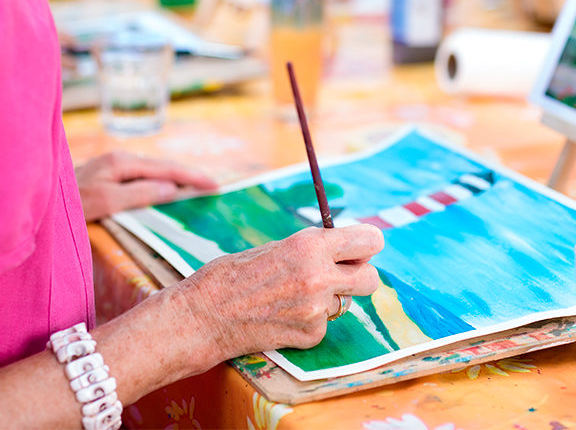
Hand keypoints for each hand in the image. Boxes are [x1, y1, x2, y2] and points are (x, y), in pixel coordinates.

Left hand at [76, 151, 216, 220]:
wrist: (34, 205)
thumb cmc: (66, 205)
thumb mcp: (104, 202)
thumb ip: (139, 194)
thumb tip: (173, 189)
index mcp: (121, 162)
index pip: (166, 168)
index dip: (192, 177)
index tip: (215, 185)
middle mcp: (118, 160)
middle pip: (161, 167)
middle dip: (187, 175)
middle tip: (212, 187)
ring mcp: (109, 168)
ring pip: (150, 172)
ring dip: (173, 179)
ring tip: (193, 189)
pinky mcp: (103, 178)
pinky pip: (139, 179)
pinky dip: (157, 184)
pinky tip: (161, 192)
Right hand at [180, 224, 383, 357]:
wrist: (204, 315)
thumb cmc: (233, 275)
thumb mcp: (277, 247)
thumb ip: (313, 249)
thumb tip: (344, 251)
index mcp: (311, 245)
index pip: (370, 240)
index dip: (366, 245)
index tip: (360, 249)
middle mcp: (320, 276)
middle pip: (371, 278)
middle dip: (358, 276)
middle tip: (338, 275)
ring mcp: (317, 309)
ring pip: (345, 303)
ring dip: (329, 300)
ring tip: (294, 297)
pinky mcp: (310, 335)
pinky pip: (324, 325)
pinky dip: (309, 322)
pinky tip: (283, 316)